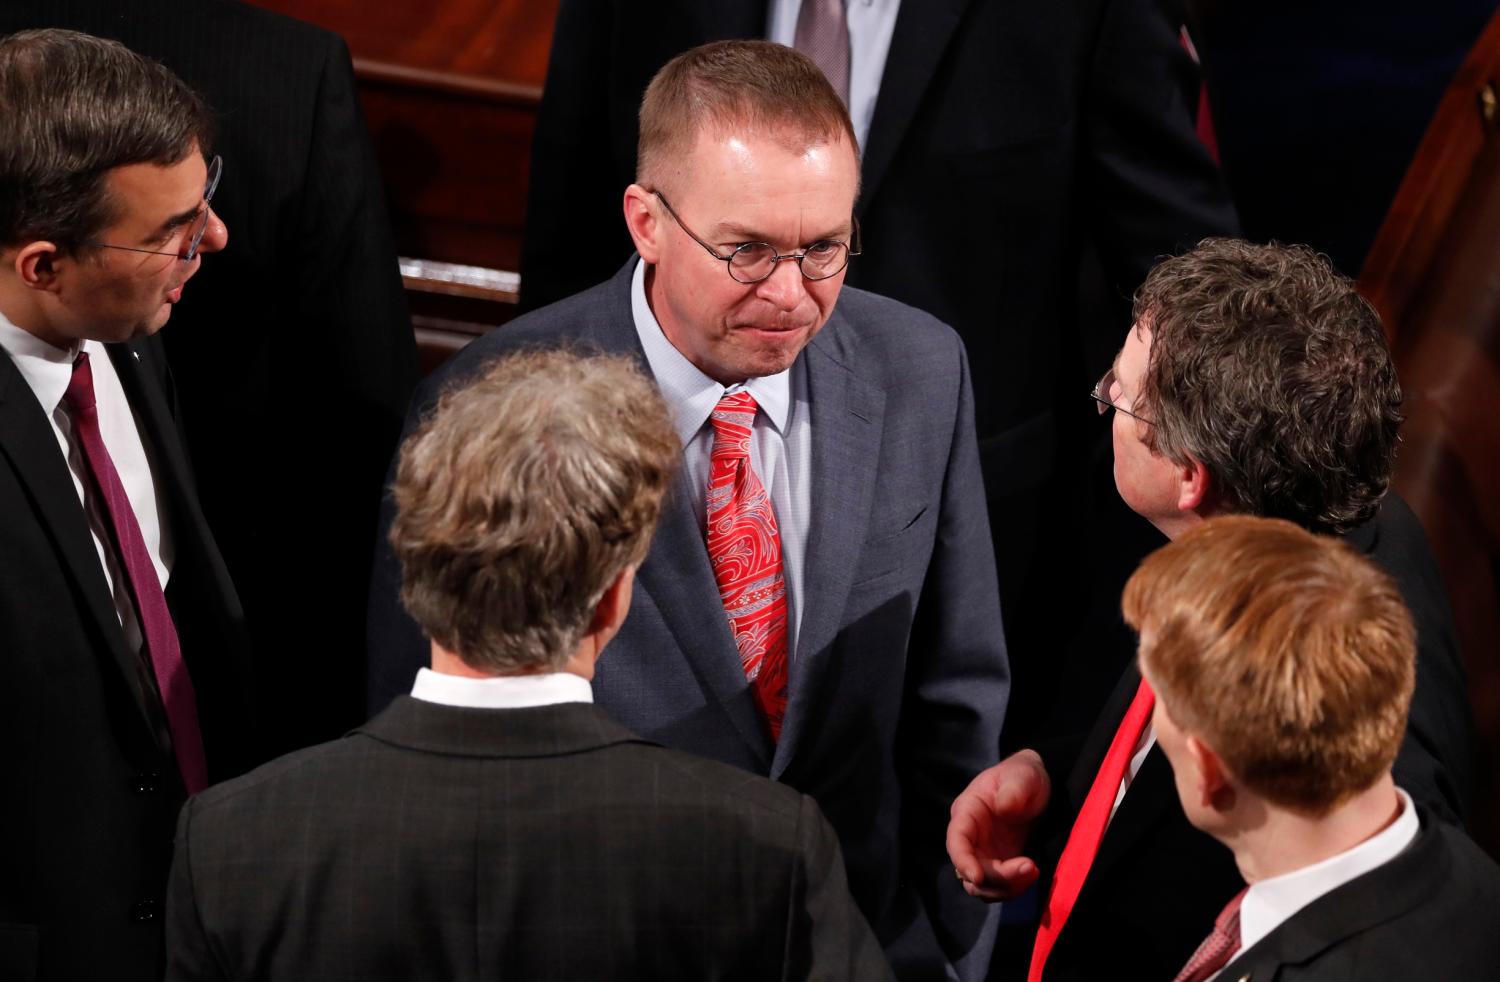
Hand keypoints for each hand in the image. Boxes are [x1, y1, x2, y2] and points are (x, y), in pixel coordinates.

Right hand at [946, 749, 1050, 900]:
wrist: (1037, 787)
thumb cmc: (1024, 776)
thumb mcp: (1023, 775)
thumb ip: (1013, 789)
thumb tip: (1004, 808)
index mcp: (967, 812)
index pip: (956, 840)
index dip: (963, 861)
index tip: (979, 877)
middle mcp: (970, 837)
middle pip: (968, 871)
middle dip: (996, 878)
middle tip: (1030, 867)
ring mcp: (983, 853)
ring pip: (982, 886)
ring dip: (1005, 887)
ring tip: (1033, 871)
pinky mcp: (999, 864)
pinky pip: (999, 887)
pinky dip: (1013, 888)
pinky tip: (1032, 873)